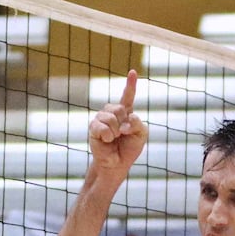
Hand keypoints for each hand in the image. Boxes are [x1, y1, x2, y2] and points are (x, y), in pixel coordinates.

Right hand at [87, 69, 146, 188]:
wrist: (117, 164)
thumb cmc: (129, 149)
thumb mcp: (141, 134)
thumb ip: (137, 123)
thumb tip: (123, 122)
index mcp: (125, 113)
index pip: (128, 96)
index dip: (130, 84)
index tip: (133, 72)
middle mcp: (112, 113)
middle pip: (120, 108)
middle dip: (124, 122)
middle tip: (122, 135)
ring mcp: (101, 119)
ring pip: (111, 116)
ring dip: (116, 131)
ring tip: (113, 139)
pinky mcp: (93, 128)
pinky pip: (102, 127)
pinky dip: (108, 135)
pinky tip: (107, 141)